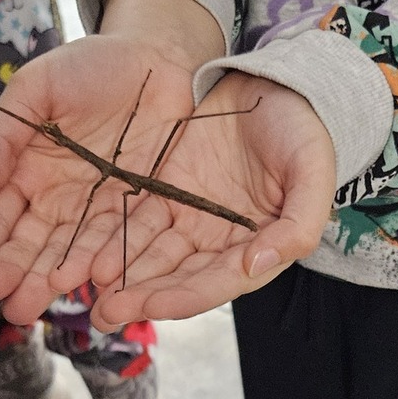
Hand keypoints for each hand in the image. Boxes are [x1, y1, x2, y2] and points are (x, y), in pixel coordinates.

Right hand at [0, 32, 197, 322]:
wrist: (160, 57)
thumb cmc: (92, 66)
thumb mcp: (36, 87)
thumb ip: (3, 134)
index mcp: (23, 172)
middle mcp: (55, 200)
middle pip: (26, 247)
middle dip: (8, 276)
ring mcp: (95, 210)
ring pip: (64, 254)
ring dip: (44, 283)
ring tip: (27, 308)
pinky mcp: (134, 212)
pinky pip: (113, 244)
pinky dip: (96, 266)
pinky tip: (82, 286)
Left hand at [78, 70, 335, 328]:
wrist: (275, 84)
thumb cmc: (303, 129)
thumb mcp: (312, 171)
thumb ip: (299, 224)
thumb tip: (259, 264)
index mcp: (257, 248)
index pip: (216, 283)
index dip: (183, 297)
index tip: (150, 306)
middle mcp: (219, 243)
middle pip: (176, 279)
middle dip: (140, 297)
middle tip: (104, 314)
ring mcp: (189, 220)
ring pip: (148, 256)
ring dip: (119, 276)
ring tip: (84, 290)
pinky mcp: (164, 194)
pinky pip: (133, 222)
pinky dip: (110, 240)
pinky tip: (85, 254)